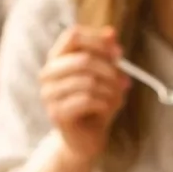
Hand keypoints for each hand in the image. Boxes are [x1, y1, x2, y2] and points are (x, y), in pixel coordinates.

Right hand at [39, 25, 129, 161]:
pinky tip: (106, 108)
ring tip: (116, 97)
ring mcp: (49, 94)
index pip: (72, 36)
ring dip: (109, 89)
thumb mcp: (106, 76)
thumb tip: (111, 32)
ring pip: (87, 81)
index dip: (98, 41)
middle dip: (109, 70)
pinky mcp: (56, 113)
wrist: (87, 138)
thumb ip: (107, 54)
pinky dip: (103, 103)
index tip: (118, 53)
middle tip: (124, 81)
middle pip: (83, 59)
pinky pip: (86, 100)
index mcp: (57, 59)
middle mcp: (48, 74)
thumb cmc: (96, 103)